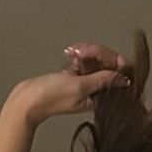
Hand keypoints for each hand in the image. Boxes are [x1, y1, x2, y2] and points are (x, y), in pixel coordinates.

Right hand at [13, 42, 132, 125]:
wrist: (28, 98)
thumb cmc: (51, 97)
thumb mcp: (81, 87)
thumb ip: (102, 80)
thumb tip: (123, 79)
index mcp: (100, 100)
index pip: (116, 77)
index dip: (115, 63)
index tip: (108, 55)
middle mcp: (95, 91)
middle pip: (107, 66)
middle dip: (96, 54)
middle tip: (81, 52)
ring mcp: (85, 83)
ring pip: (95, 60)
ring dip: (86, 52)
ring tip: (73, 53)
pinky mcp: (75, 76)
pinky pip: (84, 61)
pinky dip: (78, 55)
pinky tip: (70, 54)